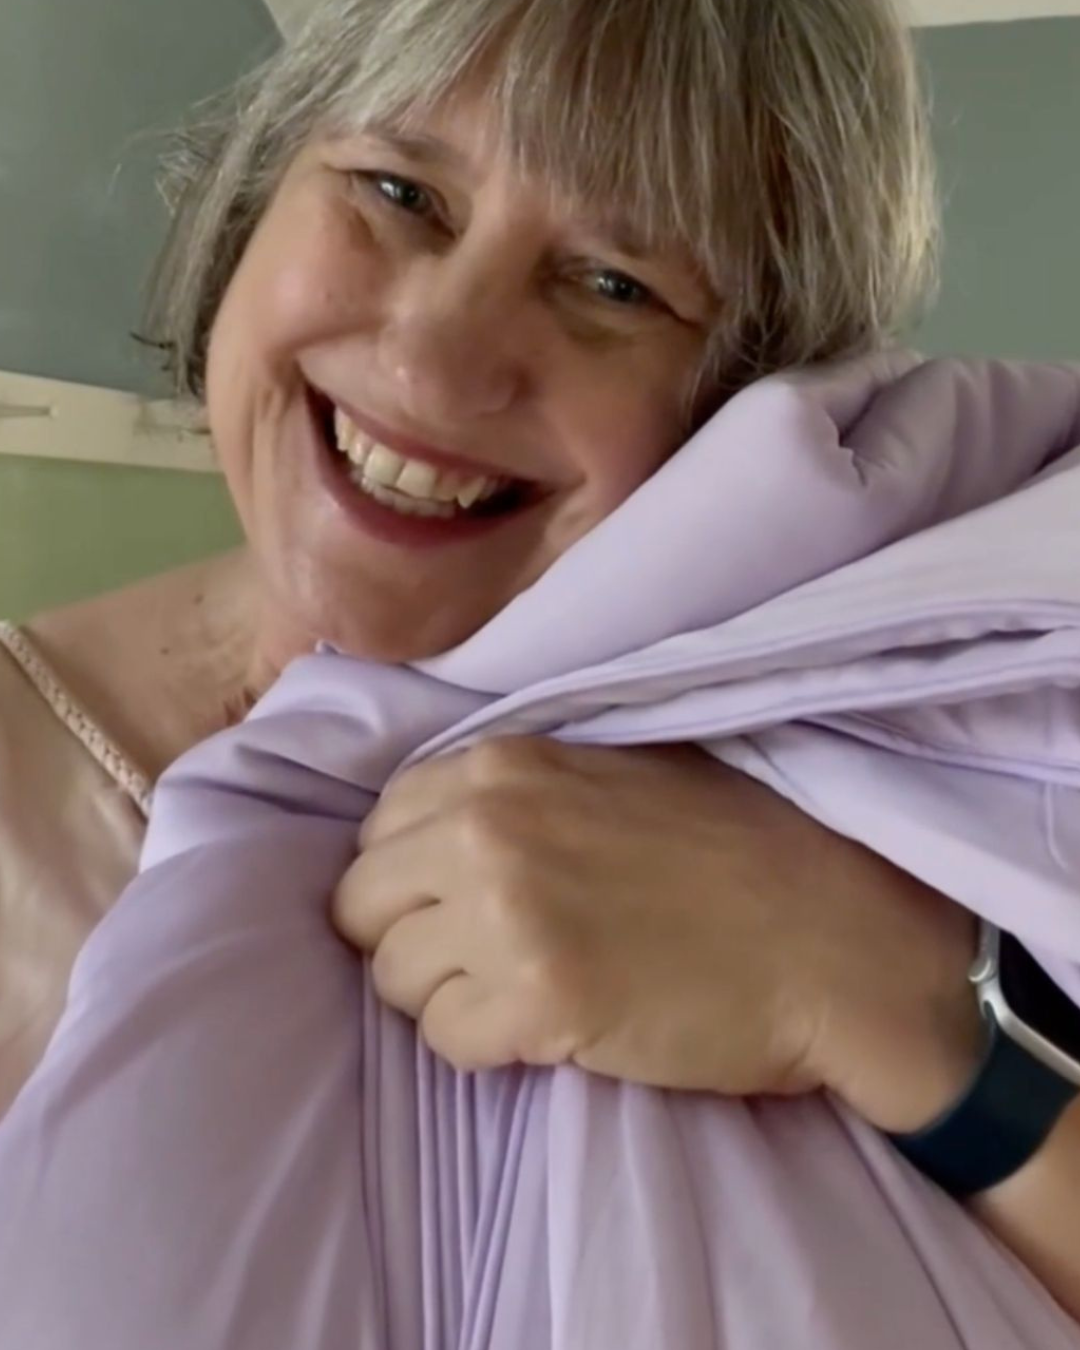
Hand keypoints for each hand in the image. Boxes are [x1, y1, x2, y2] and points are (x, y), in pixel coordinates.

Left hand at [332, 737, 979, 1119]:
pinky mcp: (541, 1003)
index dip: (410, 877)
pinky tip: (553, 1027)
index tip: (456, 904)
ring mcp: (509, 916)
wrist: (834, 936)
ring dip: (448, 996)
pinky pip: (446, 1040)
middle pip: (362, 906)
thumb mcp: (615, 772)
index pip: (377, 829)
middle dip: (409, 938)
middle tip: (482, 960)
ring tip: (527, 993)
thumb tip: (430, 829)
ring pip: (393, 979)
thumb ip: (516, 788)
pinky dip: (487, 1045)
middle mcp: (487, 830)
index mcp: (502, 765)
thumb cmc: (738, 848)